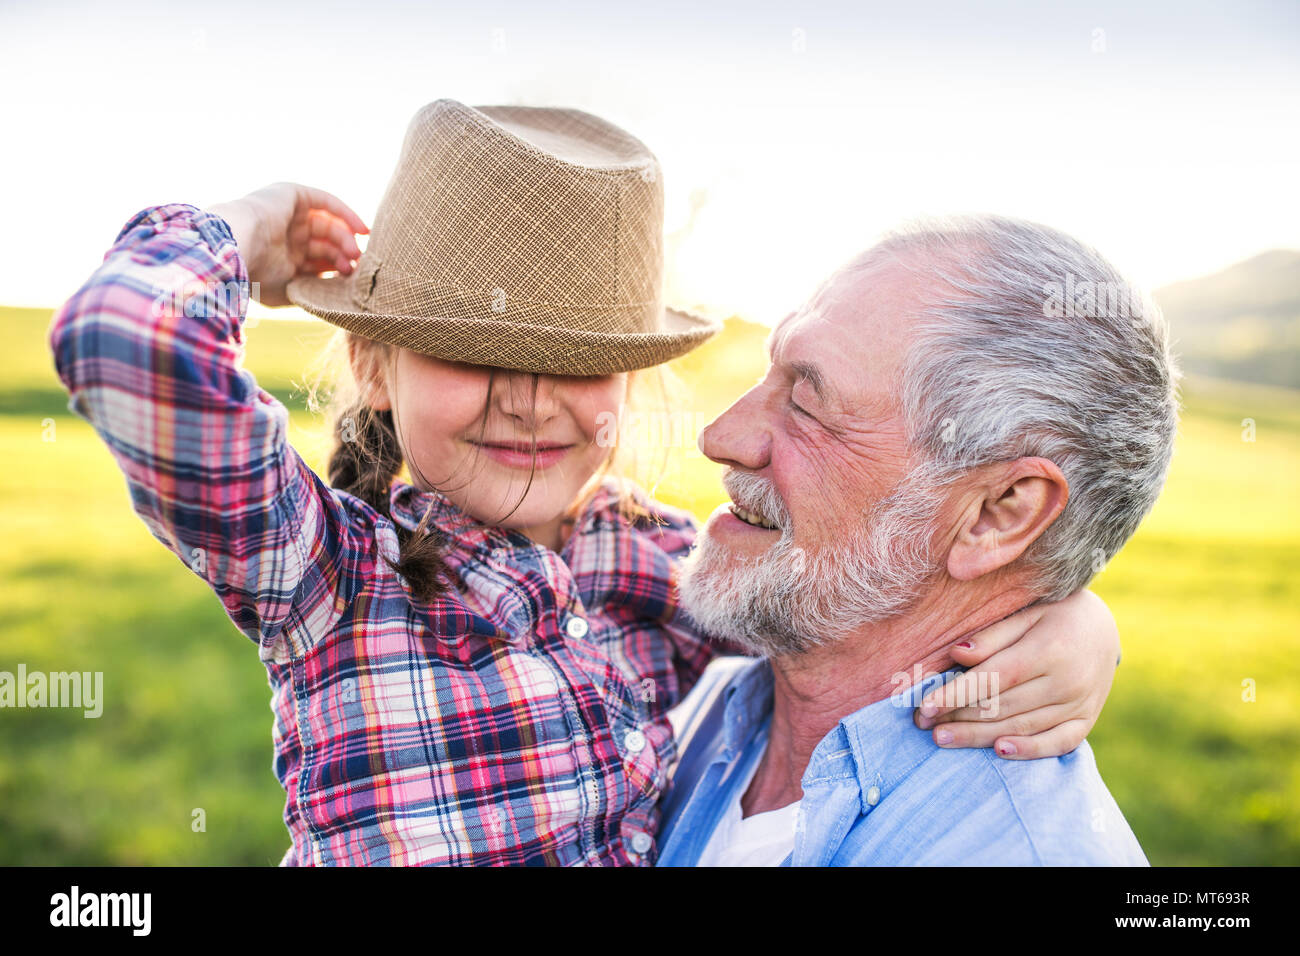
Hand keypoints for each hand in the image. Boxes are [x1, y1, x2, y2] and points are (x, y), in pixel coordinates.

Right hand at [204, 183, 368, 306]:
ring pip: (326, 224)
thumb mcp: (286, 291)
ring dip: (345, 238)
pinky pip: (324, 201)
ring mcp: (288, 215)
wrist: (237, 246)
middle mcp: (285, 235)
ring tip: (355, 253)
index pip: (317, 261)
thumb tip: (335, 298)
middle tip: (354, 266)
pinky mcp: (291, 194)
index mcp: (281, 258)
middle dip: (342, 254)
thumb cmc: (257, 275)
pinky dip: (345, 213)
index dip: (336, 268)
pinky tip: (361, 229)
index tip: (352, 278)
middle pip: (325, 243)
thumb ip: (309, 291)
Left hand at [912, 589, 1120, 757]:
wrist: (1105, 627)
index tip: (925, 706)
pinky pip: (1057, 742)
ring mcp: (1079, 704)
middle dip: (958, 717)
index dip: (957, 694)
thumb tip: (957, 653)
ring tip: (942, 738)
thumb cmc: (1055, 614)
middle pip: (1003, 706)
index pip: (994, 678)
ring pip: (1021, 726)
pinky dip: (1029, 750)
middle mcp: (1067, 681)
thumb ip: (993, 635)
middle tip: (922, 724)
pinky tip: (998, 750)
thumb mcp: (1027, 612)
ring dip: (978, 736)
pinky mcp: (1086, 720)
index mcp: (1049, 649)